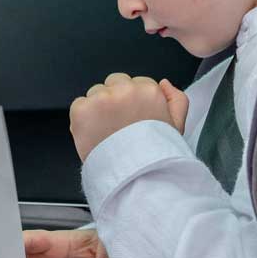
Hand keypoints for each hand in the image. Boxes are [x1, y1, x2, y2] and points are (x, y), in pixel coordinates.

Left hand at [69, 72, 188, 161]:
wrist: (133, 175)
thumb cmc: (154, 153)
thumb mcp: (177, 126)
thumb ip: (177, 100)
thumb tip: (164, 83)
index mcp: (149, 90)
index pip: (135, 82)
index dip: (134, 100)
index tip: (134, 115)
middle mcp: (124, 90)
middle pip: (114, 83)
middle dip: (116, 98)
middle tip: (120, 122)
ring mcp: (101, 99)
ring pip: (95, 92)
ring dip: (98, 106)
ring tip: (108, 129)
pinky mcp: (81, 109)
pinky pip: (79, 104)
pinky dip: (83, 116)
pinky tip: (95, 132)